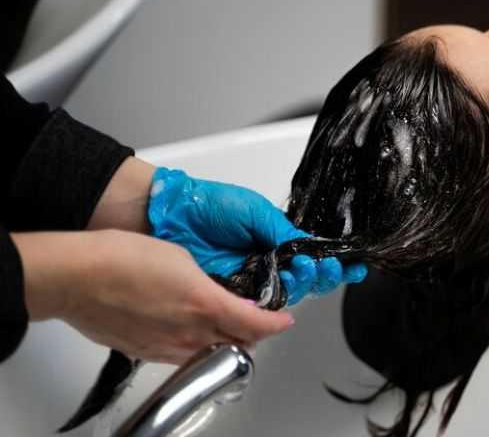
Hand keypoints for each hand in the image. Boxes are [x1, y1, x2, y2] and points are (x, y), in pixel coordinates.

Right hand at [13, 229, 293, 363]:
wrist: (78, 275)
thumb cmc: (124, 258)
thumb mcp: (182, 258)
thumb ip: (209, 284)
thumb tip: (219, 296)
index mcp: (205, 305)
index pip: (256, 325)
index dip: (275, 324)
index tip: (283, 319)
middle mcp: (189, 334)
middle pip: (237, 344)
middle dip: (253, 333)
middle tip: (257, 318)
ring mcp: (166, 348)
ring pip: (210, 353)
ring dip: (224, 341)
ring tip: (224, 323)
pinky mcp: (145, 354)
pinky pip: (181, 356)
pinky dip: (195, 346)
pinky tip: (188, 329)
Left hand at [147, 168, 366, 304]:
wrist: (172, 215)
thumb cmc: (209, 206)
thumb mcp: (256, 212)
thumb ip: (284, 232)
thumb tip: (309, 249)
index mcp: (277, 239)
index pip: (311, 256)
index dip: (332, 263)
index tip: (351, 266)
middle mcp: (268, 262)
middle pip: (305, 280)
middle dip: (321, 275)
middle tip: (321, 266)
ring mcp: (251, 279)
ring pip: (287, 294)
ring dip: (301, 285)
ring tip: (301, 271)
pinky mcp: (233, 294)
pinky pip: (260, 304)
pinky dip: (274, 302)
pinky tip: (282, 291)